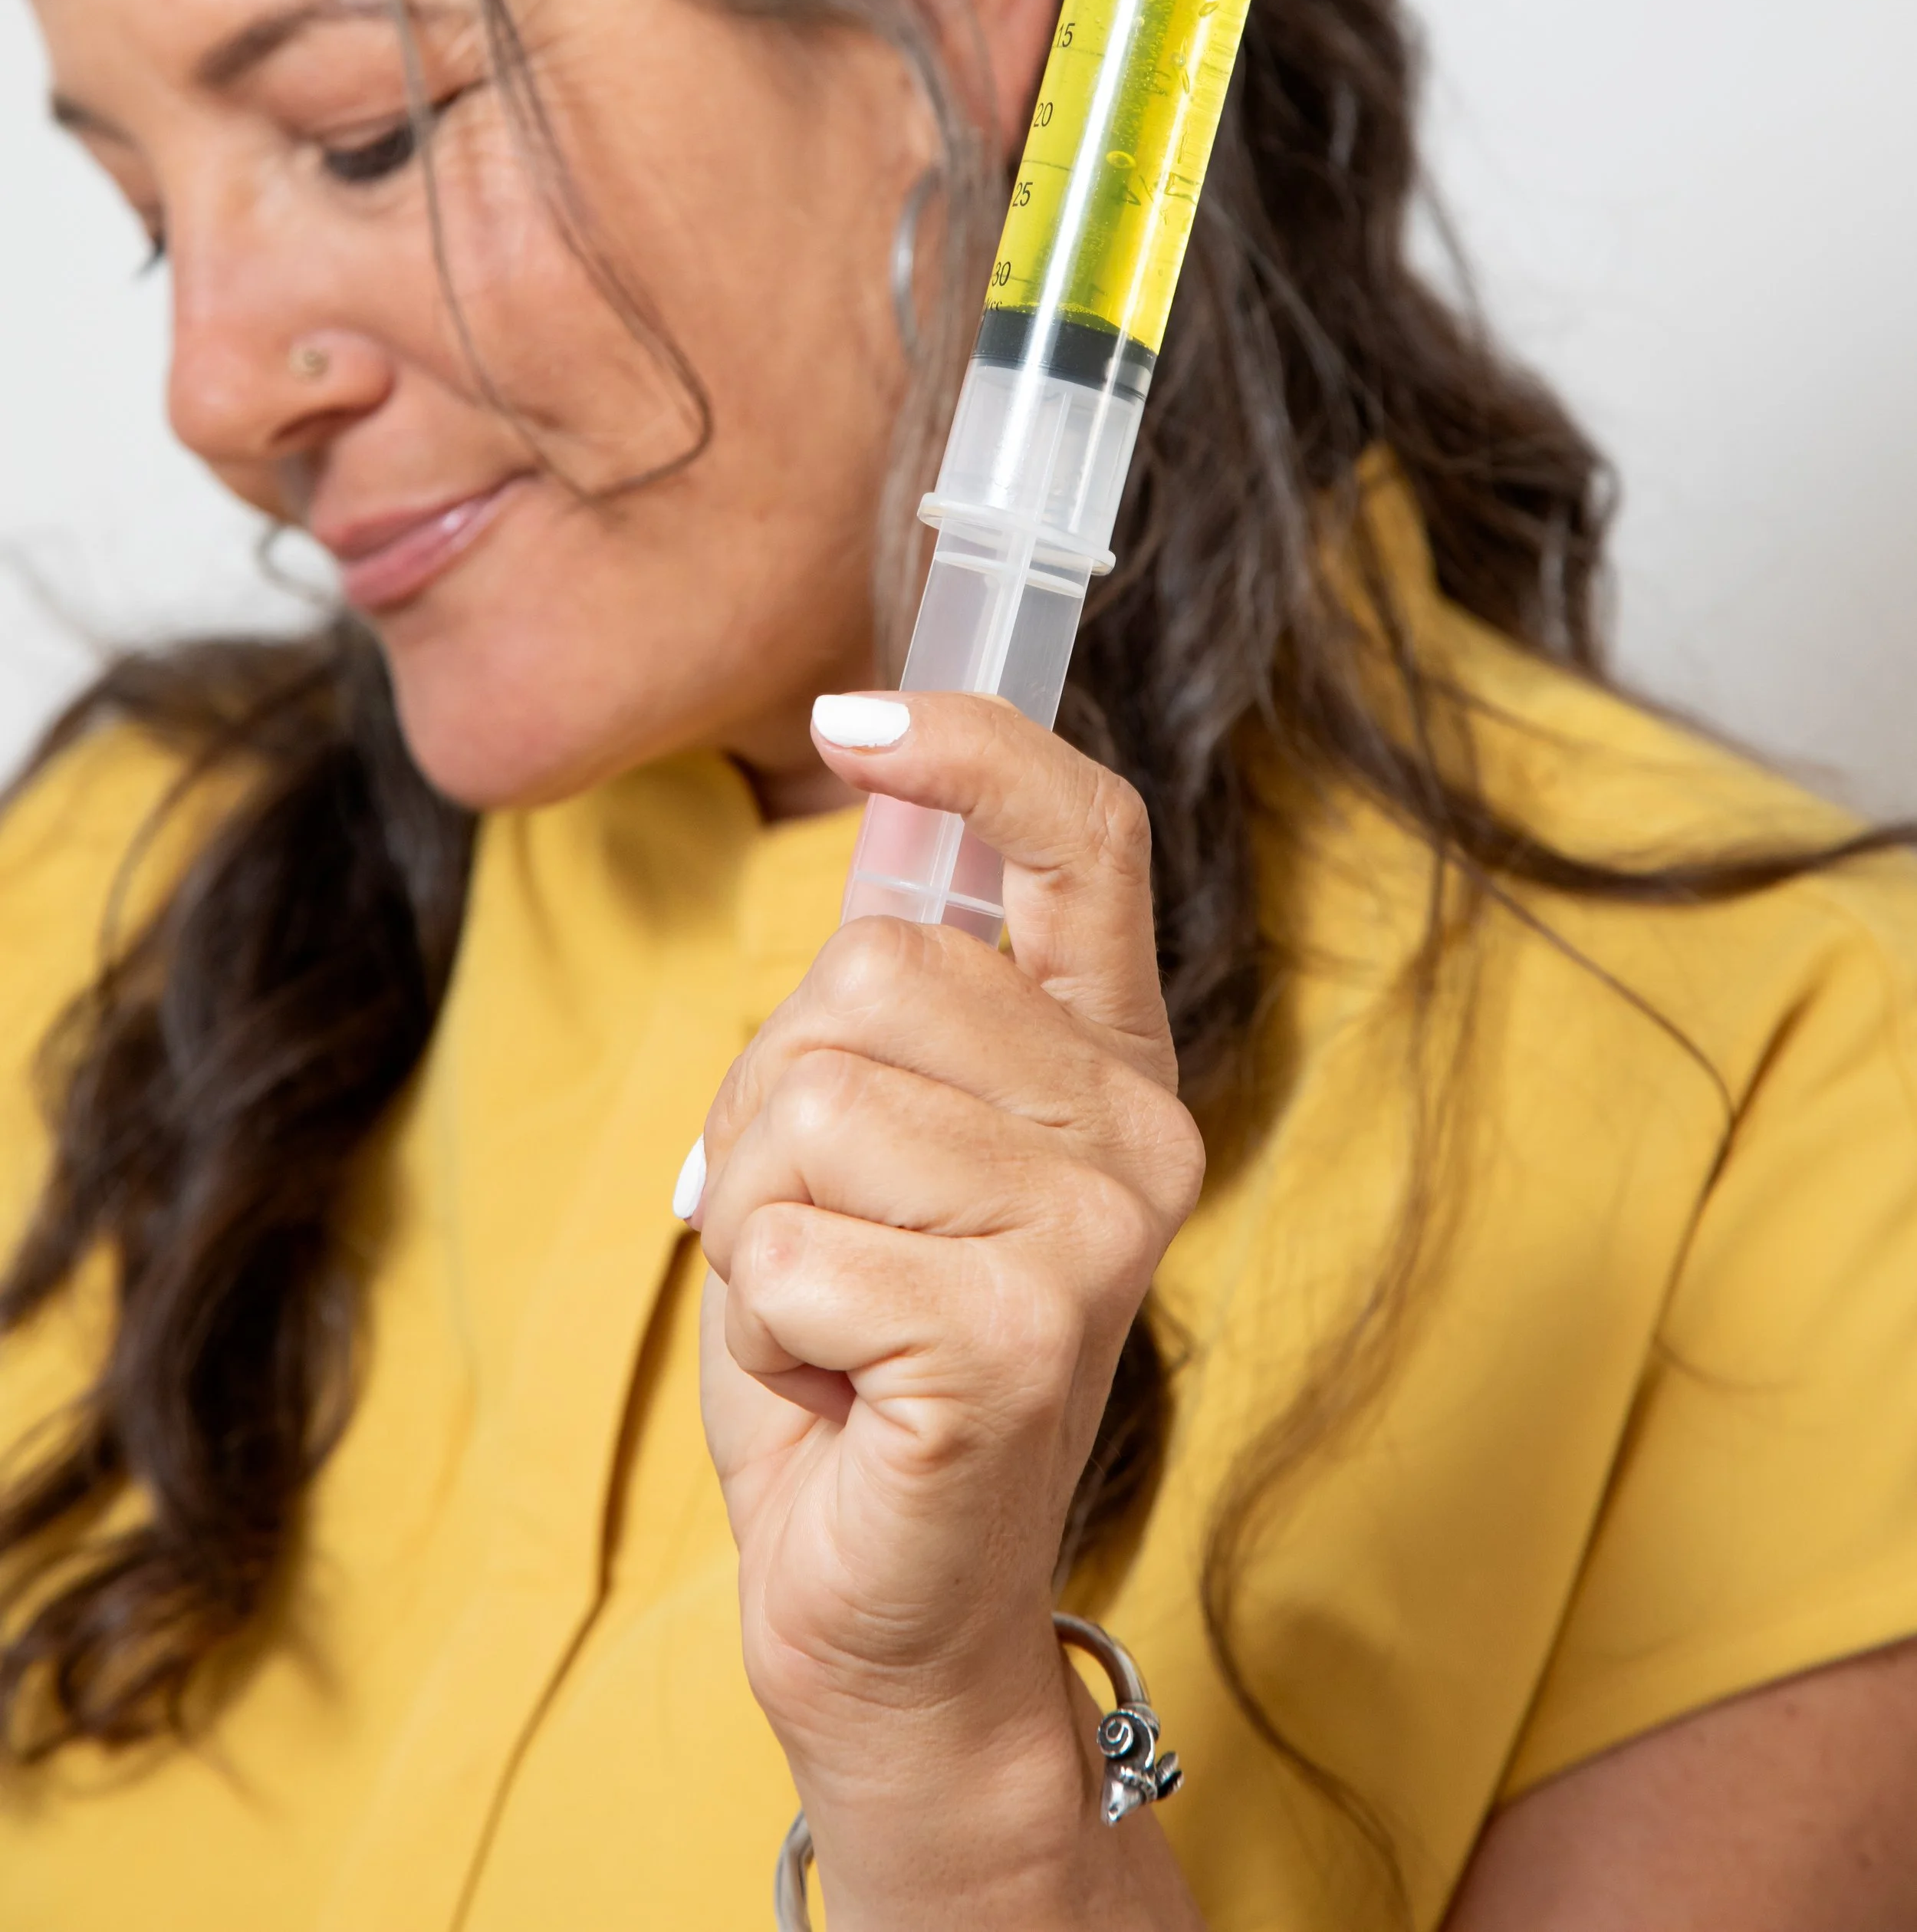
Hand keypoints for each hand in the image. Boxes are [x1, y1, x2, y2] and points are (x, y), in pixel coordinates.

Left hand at [690, 691, 1206, 1929]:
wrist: (887, 1613)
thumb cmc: (857, 1369)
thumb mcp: (863, 1150)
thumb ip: (879, 1010)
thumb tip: (856, 805)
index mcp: (1106, 1065)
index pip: (1087, 839)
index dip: (977, 747)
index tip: (854, 719)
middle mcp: (1138, 1132)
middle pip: (873, 969)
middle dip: (767, 1099)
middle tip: (806, 1231)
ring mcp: (1096, 1232)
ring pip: (808, 1098)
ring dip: (749, 1218)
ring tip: (817, 1313)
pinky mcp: (1021, 1334)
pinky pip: (786, 1243)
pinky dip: (756, 1321)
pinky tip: (831, 1388)